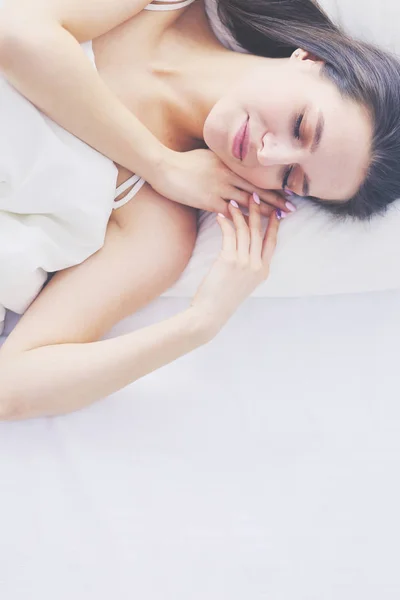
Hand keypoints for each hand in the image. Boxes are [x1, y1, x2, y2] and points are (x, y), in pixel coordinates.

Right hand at [151, 147, 289, 216]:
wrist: (165, 168)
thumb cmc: (185, 161)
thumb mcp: (209, 155)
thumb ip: (224, 160)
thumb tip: (235, 162)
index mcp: (230, 164)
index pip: (256, 176)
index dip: (272, 186)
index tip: (287, 192)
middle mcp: (229, 176)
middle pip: (257, 191)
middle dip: (276, 201)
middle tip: (291, 210)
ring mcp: (220, 189)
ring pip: (248, 204)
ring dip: (264, 213)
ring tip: (278, 219)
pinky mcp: (209, 201)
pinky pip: (230, 214)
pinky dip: (243, 220)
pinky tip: (253, 228)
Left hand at [191, 195, 279, 335]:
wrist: (210, 314)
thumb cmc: (221, 300)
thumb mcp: (241, 284)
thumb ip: (246, 268)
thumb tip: (242, 250)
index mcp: (263, 271)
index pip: (272, 242)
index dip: (273, 224)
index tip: (274, 210)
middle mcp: (257, 266)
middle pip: (260, 232)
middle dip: (258, 211)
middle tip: (254, 195)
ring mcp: (244, 263)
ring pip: (245, 231)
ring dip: (239, 213)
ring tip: (234, 201)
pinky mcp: (229, 260)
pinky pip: (229, 235)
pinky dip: (225, 222)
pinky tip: (221, 215)